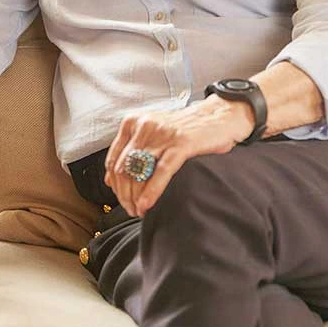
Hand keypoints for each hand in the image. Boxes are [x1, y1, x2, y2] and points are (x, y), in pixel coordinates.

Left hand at [103, 95, 253, 217]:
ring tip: (138, 211)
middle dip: (124, 194)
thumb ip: (131, 152)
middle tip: (130, 210)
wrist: (218, 116)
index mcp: (132, 123)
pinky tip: (147, 205)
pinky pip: (161, 172)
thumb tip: (109, 180)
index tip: (119, 199)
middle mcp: (143, 126)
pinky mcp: (181, 143)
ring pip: (139, 171)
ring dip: (135, 196)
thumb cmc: (184, 129)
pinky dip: (151, 192)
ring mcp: (162, 134)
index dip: (114, 184)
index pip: (114, 159)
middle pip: (123, 168)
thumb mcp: (152, 134)